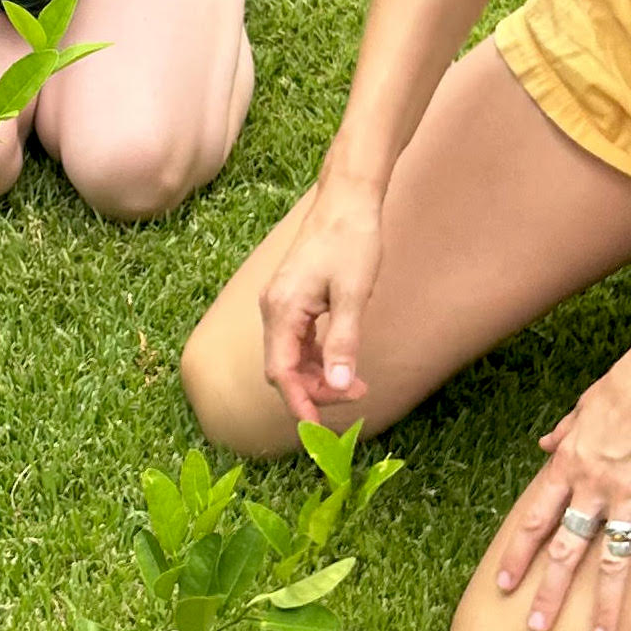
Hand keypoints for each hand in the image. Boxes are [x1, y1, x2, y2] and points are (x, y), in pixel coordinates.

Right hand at [258, 170, 386, 423]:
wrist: (348, 199)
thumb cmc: (352, 241)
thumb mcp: (353, 295)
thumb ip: (343, 342)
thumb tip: (337, 383)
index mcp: (281, 309)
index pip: (280, 372)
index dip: (298, 404)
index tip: (317, 431)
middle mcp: (273, 309)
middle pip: (283, 368)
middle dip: (315, 391)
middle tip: (357, 395)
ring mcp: (281, 304)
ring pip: (291, 357)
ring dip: (318, 376)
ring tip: (357, 383)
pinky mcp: (293, 299)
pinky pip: (298, 341)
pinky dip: (317, 358)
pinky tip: (342, 362)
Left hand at [493, 339, 630, 630]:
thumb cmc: (628, 383)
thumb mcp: (584, 405)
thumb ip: (563, 431)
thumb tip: (543, 443)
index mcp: (569, 465)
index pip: (536, 519)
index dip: (518, 554)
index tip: (503, 584)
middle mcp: (593, 487)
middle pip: (566, 549)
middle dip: (550, 592)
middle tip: (537, 627)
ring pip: (613, 560)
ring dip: (607, 604)